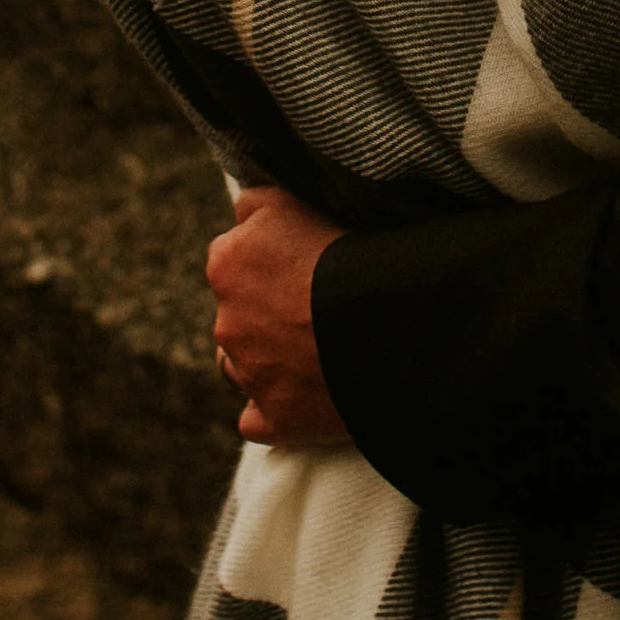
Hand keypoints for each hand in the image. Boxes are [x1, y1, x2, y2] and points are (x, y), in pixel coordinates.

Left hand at [206, 184, 350, 448]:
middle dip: (265, 311)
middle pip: (237, 313)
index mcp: (227, 264)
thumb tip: (244, 211)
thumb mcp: (296, 200)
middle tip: (314, 306)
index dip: (268, 260)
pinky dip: (275, 410)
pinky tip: (306, 397)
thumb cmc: (351, 251)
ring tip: (313, 351)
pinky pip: (258, 419)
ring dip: (264, 360)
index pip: (232, 256)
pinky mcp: (273, 419)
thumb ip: (257, 204)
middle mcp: (227, 321)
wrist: (392, 322)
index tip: (302, 263)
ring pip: (241, 366)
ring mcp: (249, 375)